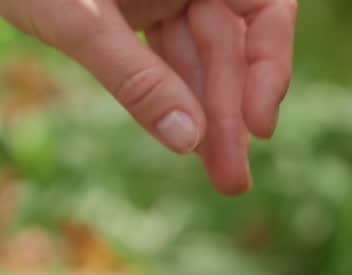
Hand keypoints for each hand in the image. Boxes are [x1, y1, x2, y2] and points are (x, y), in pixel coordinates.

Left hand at [0, 0, 296, 194]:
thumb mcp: (81, 20)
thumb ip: (135, 76)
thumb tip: (187, 141)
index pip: (265, 8)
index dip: (271, 65)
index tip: (258, 125)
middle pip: (231, 47)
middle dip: (230, 113)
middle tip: (232, 181)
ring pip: (201, 61)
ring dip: (208, 117)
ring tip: (220, 176)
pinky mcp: (135, 13)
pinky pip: (167, 61)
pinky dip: (174, 100)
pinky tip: (185, 143)